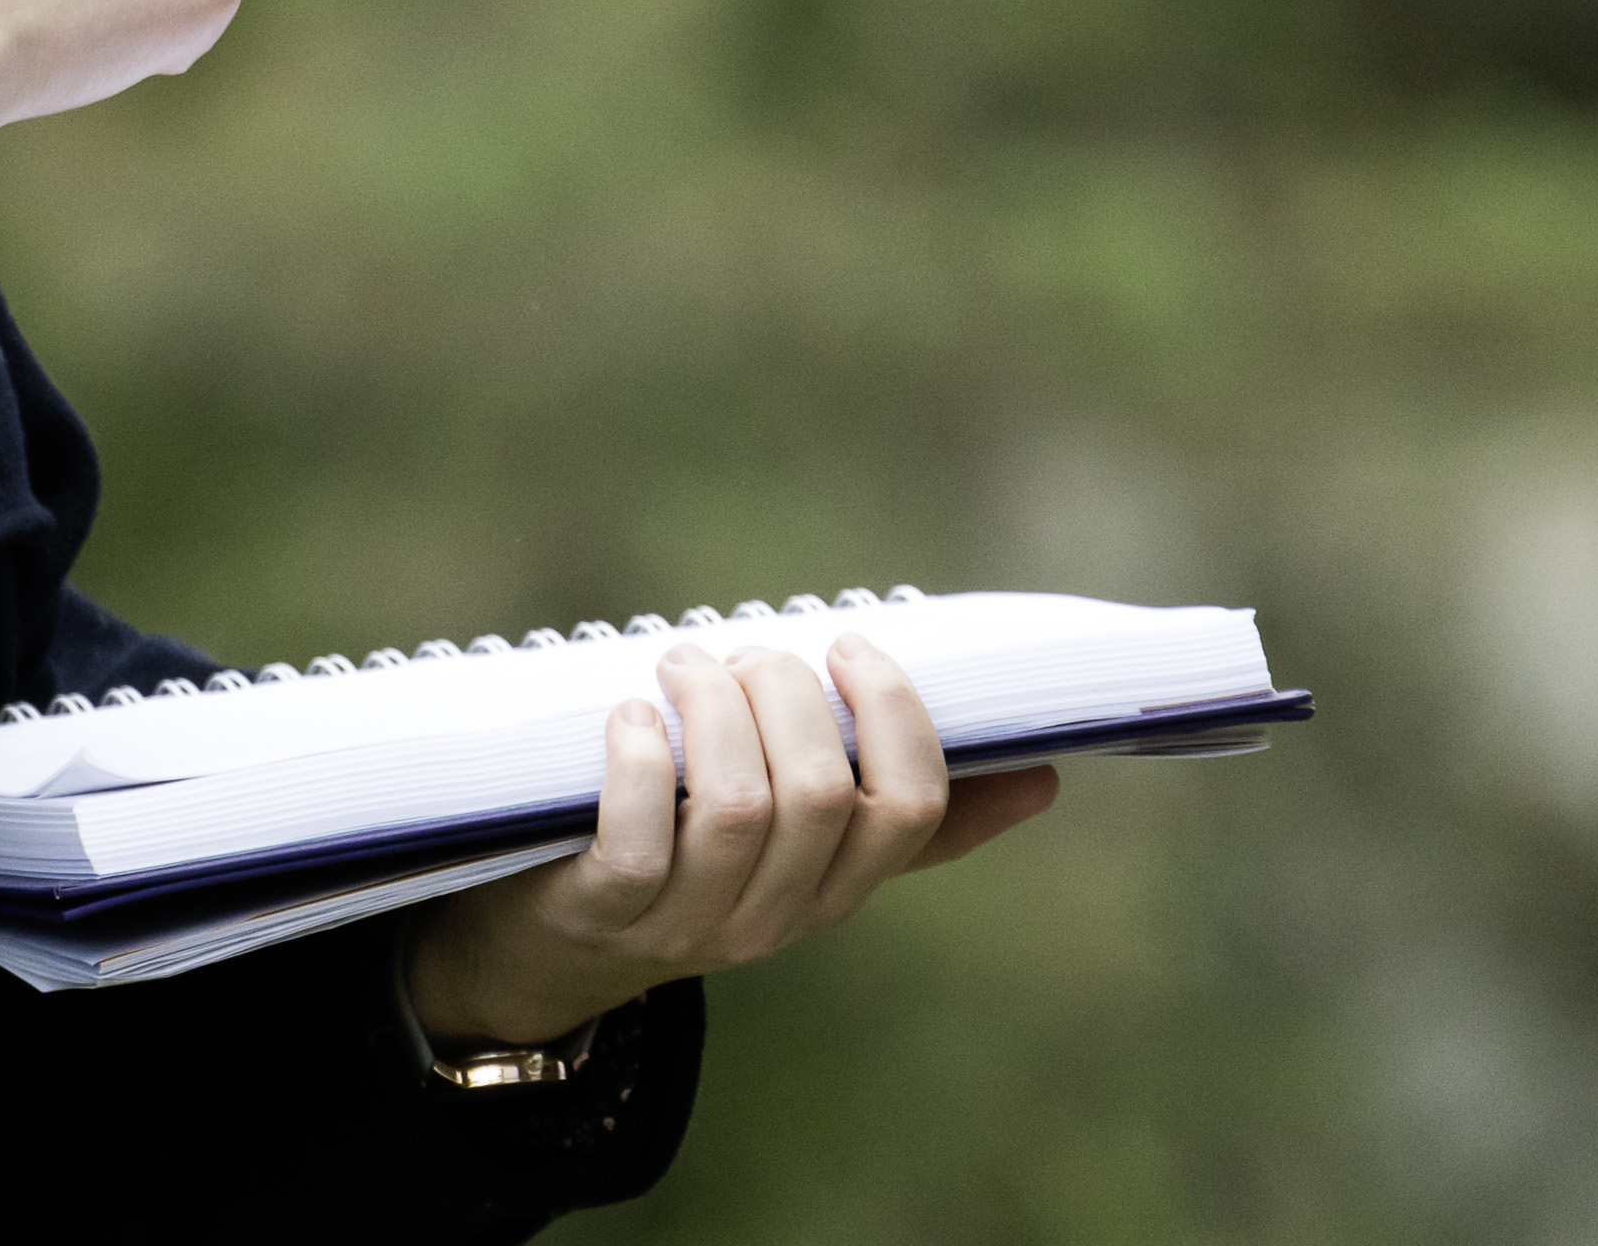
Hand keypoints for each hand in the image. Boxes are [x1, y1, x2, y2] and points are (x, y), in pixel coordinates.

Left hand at [397, 635, 1059, 1047]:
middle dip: (786, 694)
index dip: (891, 712)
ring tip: (683, 664)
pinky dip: (640, 760)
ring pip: (740, 807)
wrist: (556, 951)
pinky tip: (629, 716)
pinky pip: (643, 840)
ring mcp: (694, 921)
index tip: (849, 645)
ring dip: (713, 709)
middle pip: (821, 793)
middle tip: (746, 651)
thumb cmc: (692, 861)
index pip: (910, 806)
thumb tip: (1042, 778)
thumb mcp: (805, 849)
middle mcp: (778, 914)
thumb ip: (906, 815)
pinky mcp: (608, 912)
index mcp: (838, 887)